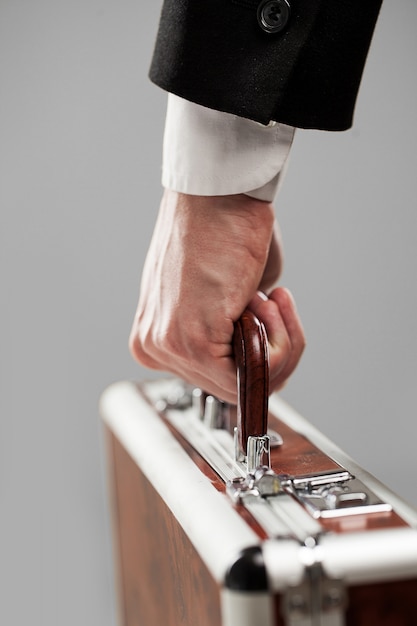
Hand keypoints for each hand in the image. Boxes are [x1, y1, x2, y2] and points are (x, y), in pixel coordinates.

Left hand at [129, 190, 304, 402]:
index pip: (220, 376)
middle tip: (274, 304)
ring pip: (251, 383)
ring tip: (273, 300)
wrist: (218, 192)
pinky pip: (257, 372)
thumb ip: (234, 332)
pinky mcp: (190, 340)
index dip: (261, 351)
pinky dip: (281, 341)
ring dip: (281, 341)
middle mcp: (153, 347)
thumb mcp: (226, 297)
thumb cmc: (224, 230)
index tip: (267, 312)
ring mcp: (167, 347)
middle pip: (236, 386)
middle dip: (275, 348)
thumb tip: (260, 353)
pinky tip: (268, 300)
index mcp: (155, 336)